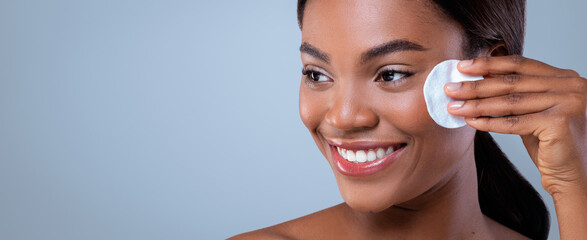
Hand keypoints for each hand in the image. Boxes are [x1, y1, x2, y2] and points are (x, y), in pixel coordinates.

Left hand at [444, 55, 586, 196]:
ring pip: (510, 102)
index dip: (489, 64)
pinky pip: (514, 122)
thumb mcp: (533, 113)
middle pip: (512, 82)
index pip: (521, 65)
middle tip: (450, 88)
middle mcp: (572, 85)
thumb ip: (515, 96)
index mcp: (566, 78)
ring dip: (476, 104)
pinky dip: (488, 122)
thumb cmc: (552, 146)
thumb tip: (477, 80)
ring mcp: (568, 102)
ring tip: (454, 106)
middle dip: (476, 85)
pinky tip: (470, 121)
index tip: (463, 66)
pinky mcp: (560, 122)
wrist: (576, 177)